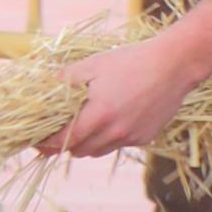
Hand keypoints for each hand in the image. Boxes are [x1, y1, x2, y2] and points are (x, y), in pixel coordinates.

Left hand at [55, 36, 210, 158]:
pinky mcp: (145, 137)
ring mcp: (132, 137)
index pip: (66, 140)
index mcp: (100, 114)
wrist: (174, 65)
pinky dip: (107, 138)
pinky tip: (109, 120)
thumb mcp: (94, 64)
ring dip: (86, 144)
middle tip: (55, 133)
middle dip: (65, 145)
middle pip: (80, 150)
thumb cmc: (132, 60)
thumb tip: (44, 86)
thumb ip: (66, 79)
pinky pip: (118, 145)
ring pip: (99, 151)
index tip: (37, 141)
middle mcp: (116, 131)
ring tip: (81, 126)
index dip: (49, 144)